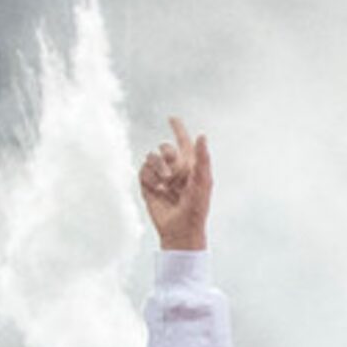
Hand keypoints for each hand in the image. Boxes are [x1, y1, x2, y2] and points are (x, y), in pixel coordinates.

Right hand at [137, 117, 211, 251]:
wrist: (180, 228)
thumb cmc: (196, 207)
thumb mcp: (203, 181)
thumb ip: (203, 158)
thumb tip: (202, 135)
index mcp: (190, 165)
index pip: (182, 142)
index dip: (178, 129)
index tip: (172, 118)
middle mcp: (174, 168)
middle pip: (164, 146)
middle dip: (167, 153)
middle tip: (174, 170)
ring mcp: (160, 176)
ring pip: (151, 156)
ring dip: (158, 166)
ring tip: (166, 182)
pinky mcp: (147, 185)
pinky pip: (142, 170)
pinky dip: (150, 178)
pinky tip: (157, 189)